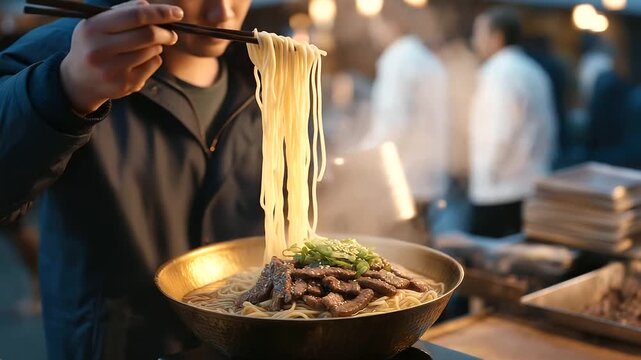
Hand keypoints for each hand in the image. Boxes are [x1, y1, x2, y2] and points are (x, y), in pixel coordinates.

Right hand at [60, 0, 183, 114]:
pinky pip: (152, 65)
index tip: (177, 13)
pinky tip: (141, 60)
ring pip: (152, 51)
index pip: (135, 15)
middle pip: (148, 35)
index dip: (160, 12)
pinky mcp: (125, 85)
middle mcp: (100, 50)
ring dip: (157, 46)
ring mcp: (113, 70)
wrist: (79, 81)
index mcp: (93, 28)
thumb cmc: (94, 45)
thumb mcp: (98, 24)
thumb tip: (150, 7)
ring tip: (148, 46)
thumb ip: (123, 11)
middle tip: (171, 33)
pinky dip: (153, 59)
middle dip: (166, 32)